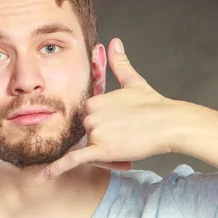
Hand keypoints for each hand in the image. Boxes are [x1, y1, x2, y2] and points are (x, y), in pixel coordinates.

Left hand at [42, 38, 179, 179]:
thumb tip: (114, 42)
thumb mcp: (134, 82)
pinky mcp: (100, 149)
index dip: (104, 128)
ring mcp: (95, 132)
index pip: (90, 122)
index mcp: (94, 101)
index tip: (123, 128)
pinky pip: (75, 160)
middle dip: (104, 142)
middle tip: (129, 139)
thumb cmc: (155, 105)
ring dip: (105, 154)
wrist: (170, 123)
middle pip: (89, 137)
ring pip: (90, 150)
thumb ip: (120, 64)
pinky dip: (59, 168)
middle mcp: (90, 115)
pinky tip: (46, 175)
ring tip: (129, 148)